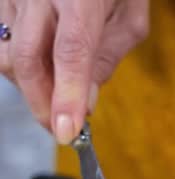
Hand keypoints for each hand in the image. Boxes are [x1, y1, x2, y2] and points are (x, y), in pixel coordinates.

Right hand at [0, 0, 148, 143]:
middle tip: (61, 130)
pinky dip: (19, 67)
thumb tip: (86, 101)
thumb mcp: (130, 16)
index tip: (68, 132)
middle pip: (27, 58)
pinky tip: (42, 68)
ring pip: (6, 54)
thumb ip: (109, 57)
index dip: (67, 95)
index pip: (71, 51)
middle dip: (43, 104)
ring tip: (56, 94)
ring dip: (30, 86)